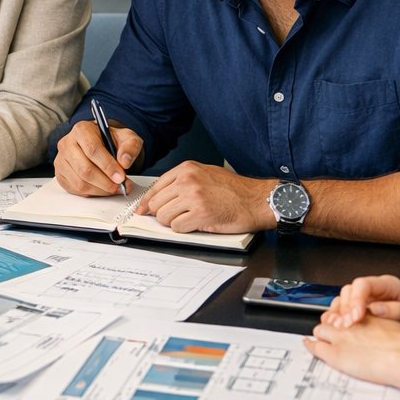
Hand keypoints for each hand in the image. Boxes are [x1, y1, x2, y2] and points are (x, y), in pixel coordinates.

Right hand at [54, 119, 140, 196]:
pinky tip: (102, 188)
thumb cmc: (111, 140)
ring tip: (113, 188)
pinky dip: (92, 193)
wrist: (101, 144)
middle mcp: (67, 143)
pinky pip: (75, 189)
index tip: (121, 177)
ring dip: (100, 190)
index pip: (92, 150)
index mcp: (82, 130)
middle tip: (119, 186)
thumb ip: (130, 146)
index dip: (108, 166)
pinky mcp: (60, 174)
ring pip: (79, 182)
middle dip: (105, 182)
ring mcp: (61, 160)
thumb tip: (125, 161)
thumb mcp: (127, 137)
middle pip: (84, 169)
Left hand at [136, 163, 269, 233]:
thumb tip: (160, 197)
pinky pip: (177, 227)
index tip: (142, 210)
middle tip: (176, 217)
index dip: (147, 202)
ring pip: (164, 217)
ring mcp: (193, 197)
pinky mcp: (200, 214)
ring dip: (174, 222)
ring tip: (190, 218)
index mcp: (186, 169)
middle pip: (156, 204)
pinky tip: (196, 224)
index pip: (155, 187)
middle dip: (162, 214)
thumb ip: (182, 182)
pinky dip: (184, 229)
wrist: (257, 200)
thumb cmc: (234, 190)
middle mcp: (187, 180)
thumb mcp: (205, 174)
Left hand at [305, 314, 399, 387]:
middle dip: (330, 323)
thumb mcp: (396, 324)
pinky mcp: (335, 354)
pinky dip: (310, 345)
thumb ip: (385, 320)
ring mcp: (340, 338)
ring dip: (321, 333)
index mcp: (364, 314)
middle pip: (331, 318)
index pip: (345, 309)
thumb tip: (383, 319)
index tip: (343, 318)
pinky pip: (316, 347)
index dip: (343, 314)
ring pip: (320, 330)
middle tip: (331, 329)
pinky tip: (308, 344)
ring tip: (321, 337)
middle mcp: (350, 323)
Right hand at [319, 275, 399, 339]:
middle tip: (346, 326)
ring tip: (339, 328)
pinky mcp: (365, 311)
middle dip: (345, 308)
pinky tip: (338, 328)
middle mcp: (376, 290)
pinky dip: (340, 319)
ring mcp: (369, 300)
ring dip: (339, 313)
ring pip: (344, 300)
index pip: (363, 285)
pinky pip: (346, 311)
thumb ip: (399, 311)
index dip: (356, 299)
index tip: (356, 317)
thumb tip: (375, 308)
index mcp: (389, 285)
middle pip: (350, 291)